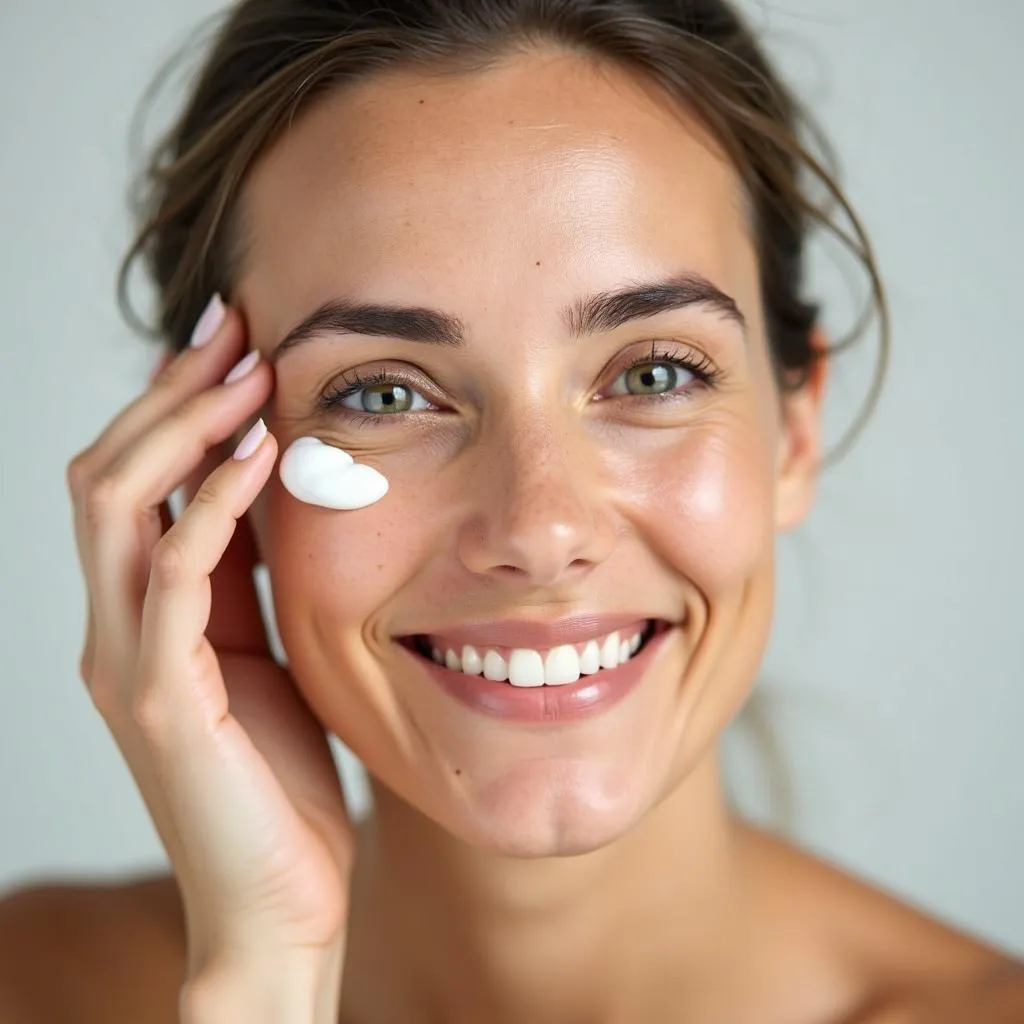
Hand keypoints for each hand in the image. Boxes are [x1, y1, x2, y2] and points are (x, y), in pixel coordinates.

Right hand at [67, 300, 352, 1017]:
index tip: (234, 341)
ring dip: (181, 428)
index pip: (137, 482)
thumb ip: (249, 584)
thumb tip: (276, 493)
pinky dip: (210, 505)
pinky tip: (260, 457)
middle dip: (171, 392)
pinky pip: (172, 577)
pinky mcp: (160, 702)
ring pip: (118, 508)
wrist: (278, 903)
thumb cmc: (281, 781)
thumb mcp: (268, 657)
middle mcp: (117, 630)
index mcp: (145, 617)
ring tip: (246, 371)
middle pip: (110, 474)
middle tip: (236, 326)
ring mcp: (128, 664)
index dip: (176, 405)